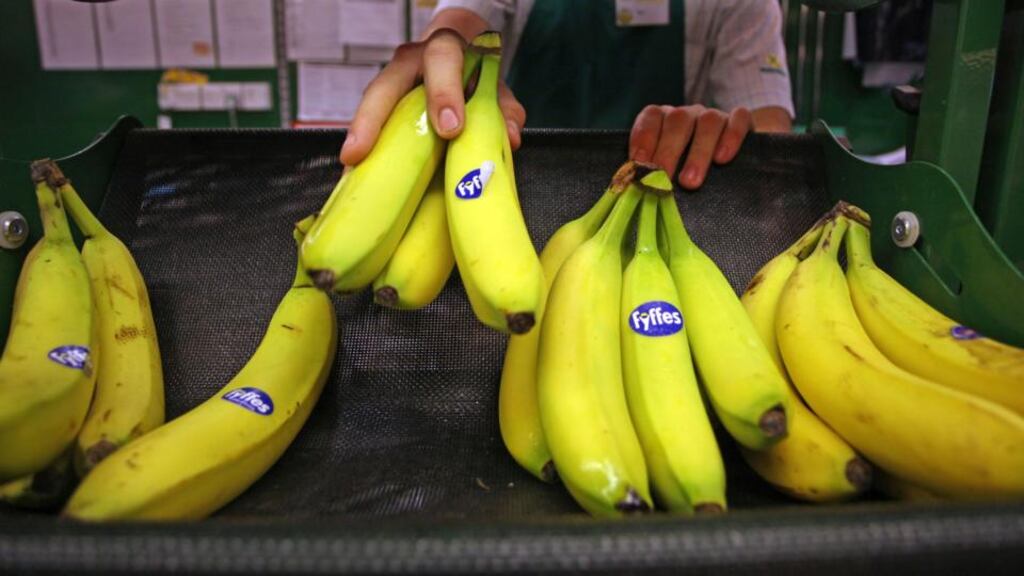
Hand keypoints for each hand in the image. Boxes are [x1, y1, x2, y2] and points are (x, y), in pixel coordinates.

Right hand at [339, 27, 526, 166]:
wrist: (459, 50)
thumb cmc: (473, 71)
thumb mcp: (495, 84)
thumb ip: (505, 108)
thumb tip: (510, 138)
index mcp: (445, 49)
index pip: (443, 61)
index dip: (445, 94)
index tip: (451, 129)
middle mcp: (411, 60)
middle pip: (386, 84)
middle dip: (372, 118)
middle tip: (362, 152)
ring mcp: (392, 79)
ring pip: (370, 102)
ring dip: (358, 135)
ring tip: (349, 167)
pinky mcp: (382, 101)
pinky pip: (368, 122)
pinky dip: (362, 145)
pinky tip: (354, 171)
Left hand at [629, 105, 751, 189]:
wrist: (731, 160)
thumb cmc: (686, 170)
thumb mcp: (666, 170)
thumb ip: (651, 173)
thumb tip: (633, 188)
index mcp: (665, 119)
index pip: (652, 116)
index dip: (644, 138)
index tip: (639, 164)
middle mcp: (689, 114)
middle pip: (678, 121)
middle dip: (668, 152)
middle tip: (663, 180)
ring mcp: (715, 116)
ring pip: (708, 122)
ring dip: (698, 153)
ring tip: (690, 182)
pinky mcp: (742, 122)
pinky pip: (738, 119)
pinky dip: (731, 137)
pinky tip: (723, 159)